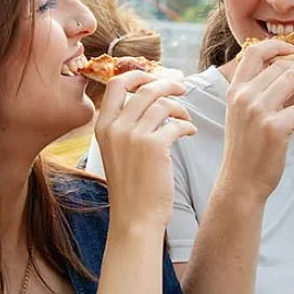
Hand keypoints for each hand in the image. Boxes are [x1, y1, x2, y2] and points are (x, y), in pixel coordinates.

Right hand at [95, 71, 196, 229]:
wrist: (134, 218)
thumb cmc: (131, 186)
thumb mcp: (117, 150)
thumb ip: (125, 125)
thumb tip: (147, 98)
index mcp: (103, 126)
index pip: (116, 84)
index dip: (139, 75)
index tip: (154, 78)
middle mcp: (115, 127)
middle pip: (145, 88)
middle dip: (168, 85)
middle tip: (182, 89)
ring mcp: (134, 136)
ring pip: (163, 103)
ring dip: (180, 108)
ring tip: (186, 119)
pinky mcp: (154, 147)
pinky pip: (176, 124)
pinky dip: (187, 126)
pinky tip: (190, 132)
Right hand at [218, 40, 293, 201]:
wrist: (241, 183)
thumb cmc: (247, 148)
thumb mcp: (242, 114)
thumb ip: (257, 91)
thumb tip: (287, 69)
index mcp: (235, 90)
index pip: (254, 52)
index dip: (277, 45)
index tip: (293, 49)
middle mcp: (244, 97)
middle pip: (283, 65)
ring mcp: (258, 111)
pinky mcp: (274, 128)